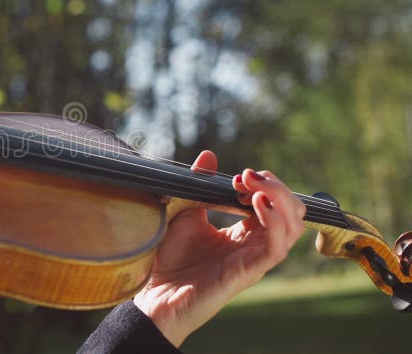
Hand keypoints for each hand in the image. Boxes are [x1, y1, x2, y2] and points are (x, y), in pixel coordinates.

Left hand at [133, 150, 305, 346]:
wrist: (156, 293)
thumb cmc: (170, 259)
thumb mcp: (184, 211)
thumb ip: (199, 185)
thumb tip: (209, 155)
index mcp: (243, 232)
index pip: (274, 203)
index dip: (263, 185)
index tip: (238, 176)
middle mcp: (255, 245)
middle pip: (292, 212)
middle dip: (277, 187)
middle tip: (247, 177)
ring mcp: (255, 258)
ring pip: (293, 227)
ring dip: (279, 200)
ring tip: (254, 189)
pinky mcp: (249, 271)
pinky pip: (277, 247)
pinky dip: (274, 222)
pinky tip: (256, 205)